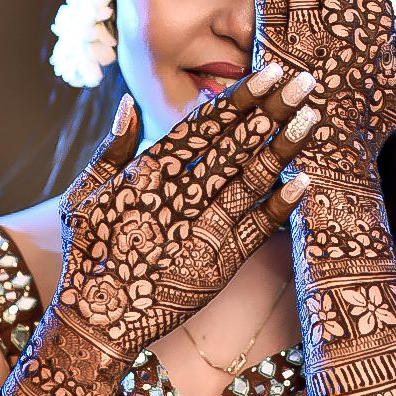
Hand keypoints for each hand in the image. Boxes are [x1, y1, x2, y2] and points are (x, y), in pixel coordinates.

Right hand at [50, 63, 319, 363]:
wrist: (95, 323)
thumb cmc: (88, 256)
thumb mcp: (84, 196)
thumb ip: (110, 150)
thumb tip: (128, 105)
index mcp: (147, 173)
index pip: (202, 125)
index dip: (238, 98)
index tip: (268, 72)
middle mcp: (178, 196)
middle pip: (233, 144)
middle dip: (270, 109)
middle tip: (304, 79)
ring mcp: (200, 231)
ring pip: (250, 180)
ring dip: (282, 146)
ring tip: (311, 116)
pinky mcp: (217, 267)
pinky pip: (256, 231)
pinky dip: (279, 207)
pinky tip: (304, 181)